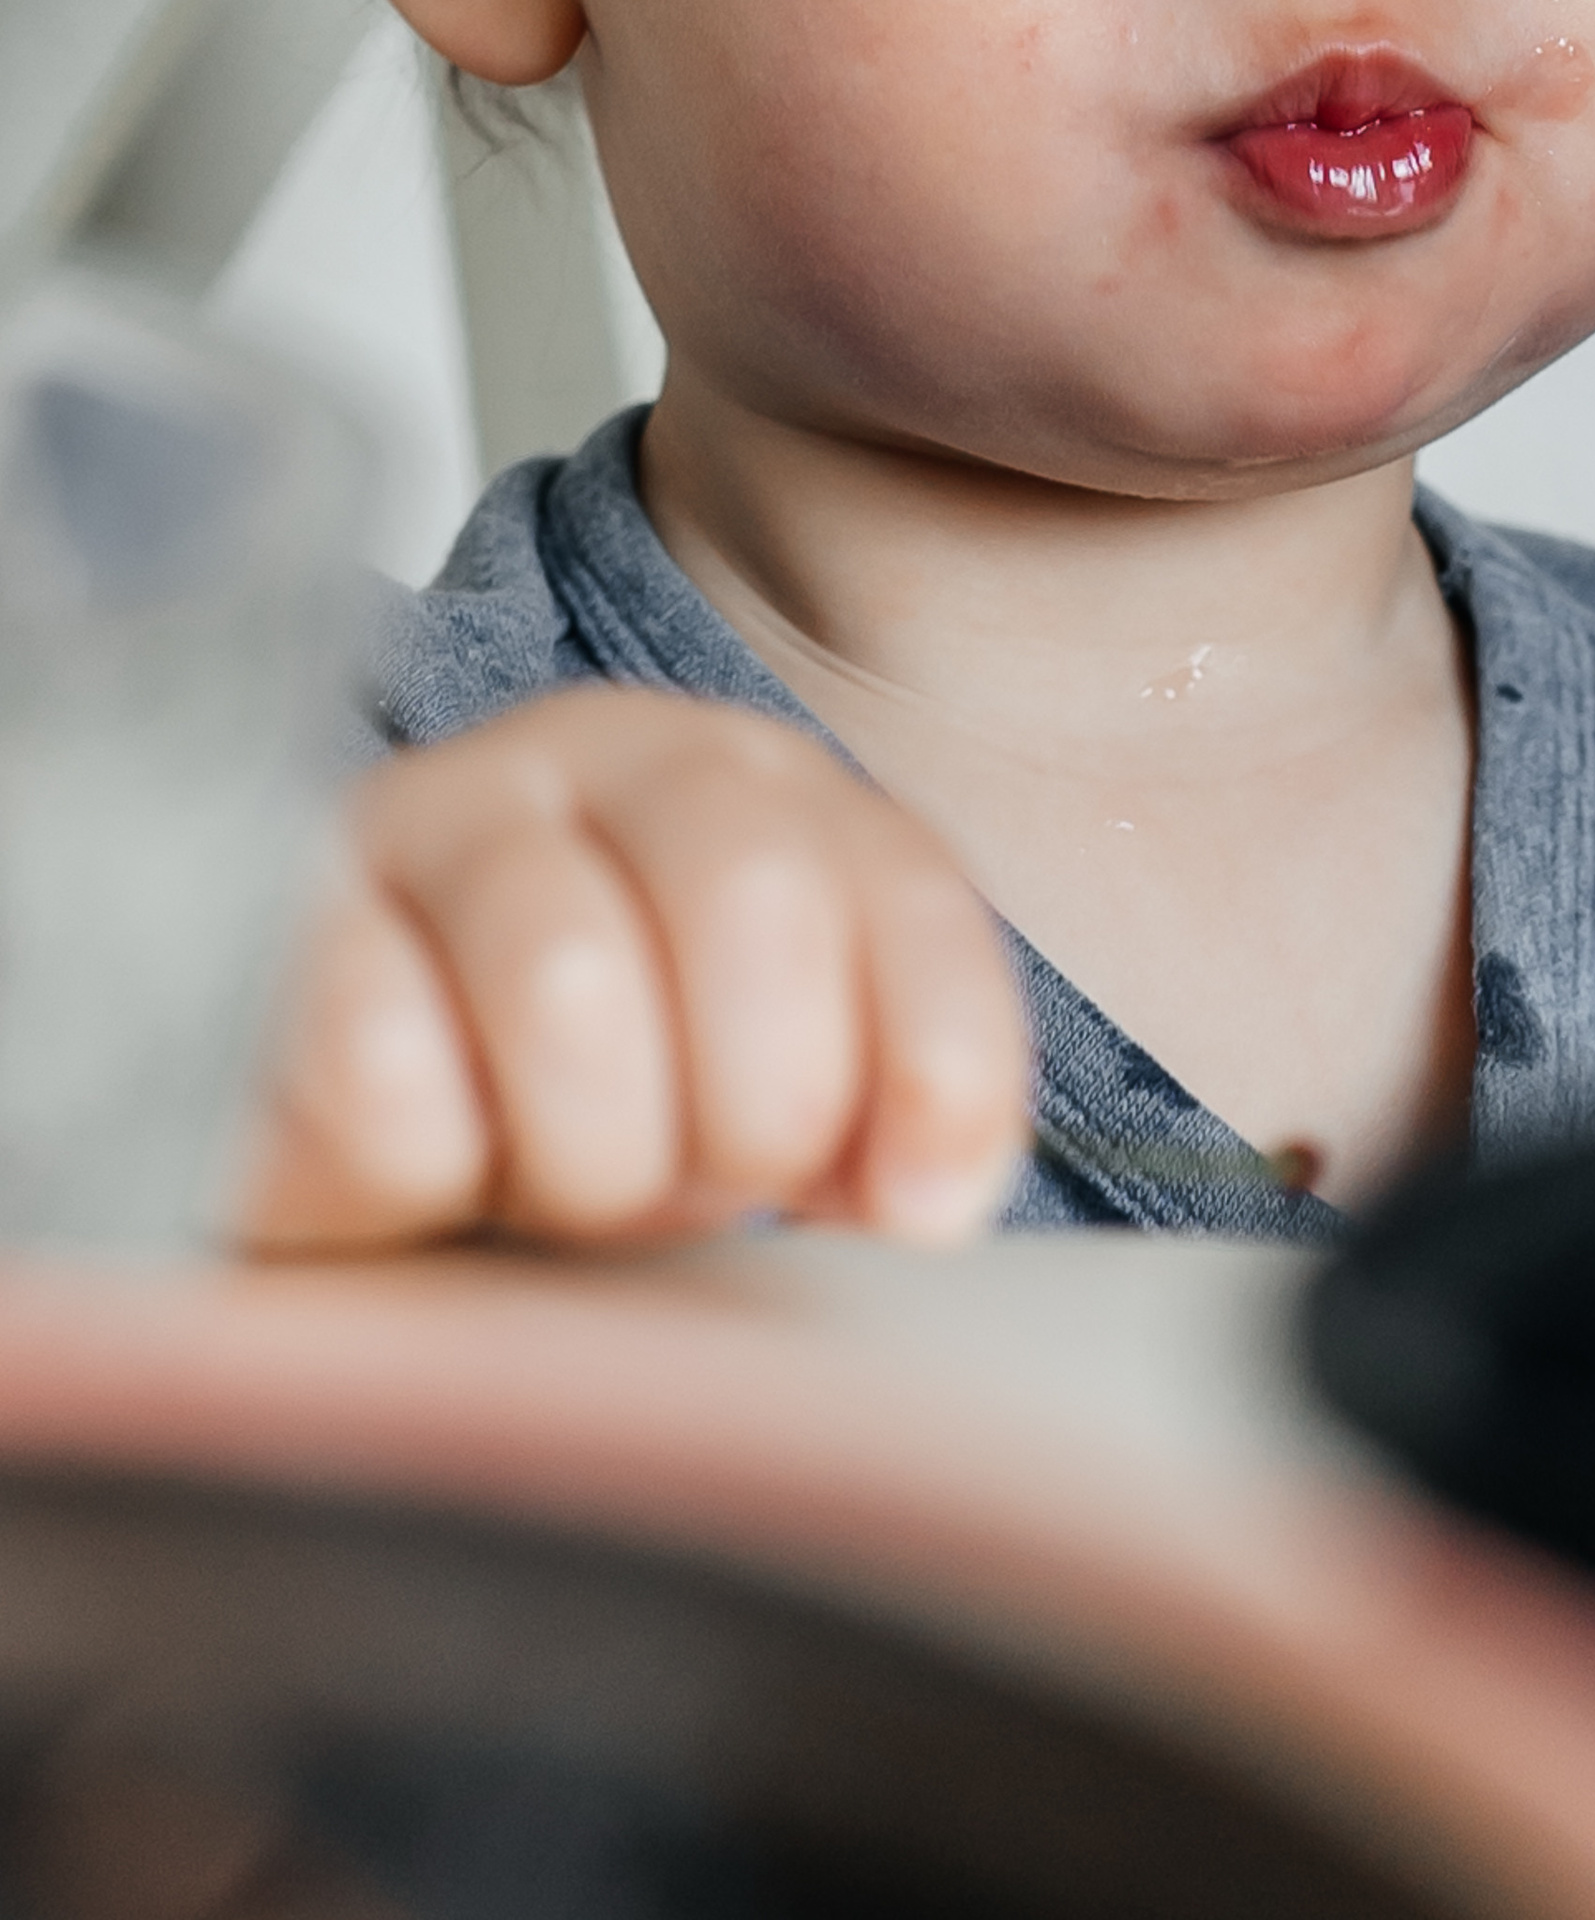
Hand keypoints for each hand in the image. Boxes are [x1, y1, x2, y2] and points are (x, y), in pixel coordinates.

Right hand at [240, 686, 1028, 1252]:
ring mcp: (437, 814)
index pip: (907, 893)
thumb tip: (930, 1195)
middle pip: (756, 902)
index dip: (939, 1068)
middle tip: (696, 1180)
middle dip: (754, 1109)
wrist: (352, 1097)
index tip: (911, 1211)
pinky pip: (383, 1059)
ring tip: (557, 1170)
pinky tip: (430, 1154)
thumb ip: (887, 1106)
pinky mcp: (282, 912)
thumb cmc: (598, 1087)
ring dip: (589, 1152)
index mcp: (758, 782)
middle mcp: (605, 755)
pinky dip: (428, 1163)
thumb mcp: (769, 1083)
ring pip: (571, 982)